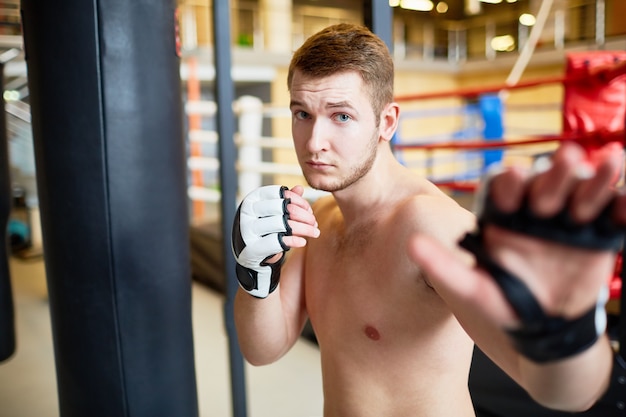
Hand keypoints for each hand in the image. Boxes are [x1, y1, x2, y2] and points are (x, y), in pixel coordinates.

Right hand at [231, 185, 318, 297]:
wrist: (251, 258)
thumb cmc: (266, 231)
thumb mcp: (275, 214)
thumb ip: (286, 201)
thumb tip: (300, 188)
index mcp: (252, 200)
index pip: (279, 194)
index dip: (298, 200)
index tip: (309, 209)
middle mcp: (247, 212)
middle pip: (283, 208)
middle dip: (304, 215)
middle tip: (314, 222)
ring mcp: (247, 230)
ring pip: (283, 224)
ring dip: (304, 228)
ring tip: (315, 232)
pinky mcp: (252, 248)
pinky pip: (278, 242)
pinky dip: (294, 241)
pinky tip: (303, 242)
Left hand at [408, 141, 624, 327]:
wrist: (546, 329)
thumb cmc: (504, 304)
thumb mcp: (472, 289)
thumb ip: (443, 267)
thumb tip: (411, 245)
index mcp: (503, 215)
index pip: (503, 189)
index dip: (508, 182)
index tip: (511, 179)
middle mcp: (536, 210)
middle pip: (545, 183)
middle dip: (555, 172)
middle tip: (564, 158)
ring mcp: (570, 219)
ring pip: (583, 190)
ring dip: (596, 177)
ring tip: (611, 160)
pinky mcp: (601, 232)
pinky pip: (615, 215)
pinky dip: (622, 207)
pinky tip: (625, 203)